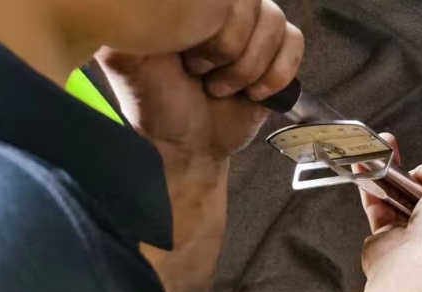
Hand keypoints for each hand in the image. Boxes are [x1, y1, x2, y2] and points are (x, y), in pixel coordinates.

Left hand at [97, 0, 303, 162]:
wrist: (192, 146)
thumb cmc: (159, 106)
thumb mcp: (127, 59)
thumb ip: (133, 20)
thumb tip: (145, 2)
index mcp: (185, 3)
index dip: (211, 28)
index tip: (187, 59)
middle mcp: (219, 7)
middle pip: (250, 2)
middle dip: (229, 52)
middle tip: (202, 75)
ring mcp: (249, 26)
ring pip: (274, 21)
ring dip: (249, 68)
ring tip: (223, 88)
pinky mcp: (275, 51)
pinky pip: (294, 41)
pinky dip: (276, 74)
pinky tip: (253, 93)